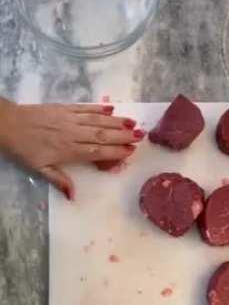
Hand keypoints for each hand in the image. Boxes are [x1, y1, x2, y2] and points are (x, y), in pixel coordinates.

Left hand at [0, 101, 144, 198]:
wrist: (8, 125)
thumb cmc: (25, 150)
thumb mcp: (40, 170)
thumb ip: (60, 181)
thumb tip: (74, 196)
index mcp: (67, 150)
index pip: (96, 151)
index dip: (114, 151)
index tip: (130, 151)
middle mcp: (72, 133)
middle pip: (101, 134)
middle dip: (122, 135)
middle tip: (140, 136)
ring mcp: (69, 118)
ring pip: (96, 120)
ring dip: (116, 122)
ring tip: (133, 122)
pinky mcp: (64, 108)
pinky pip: (85, 108)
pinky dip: (99, 109)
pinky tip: (112, 109)